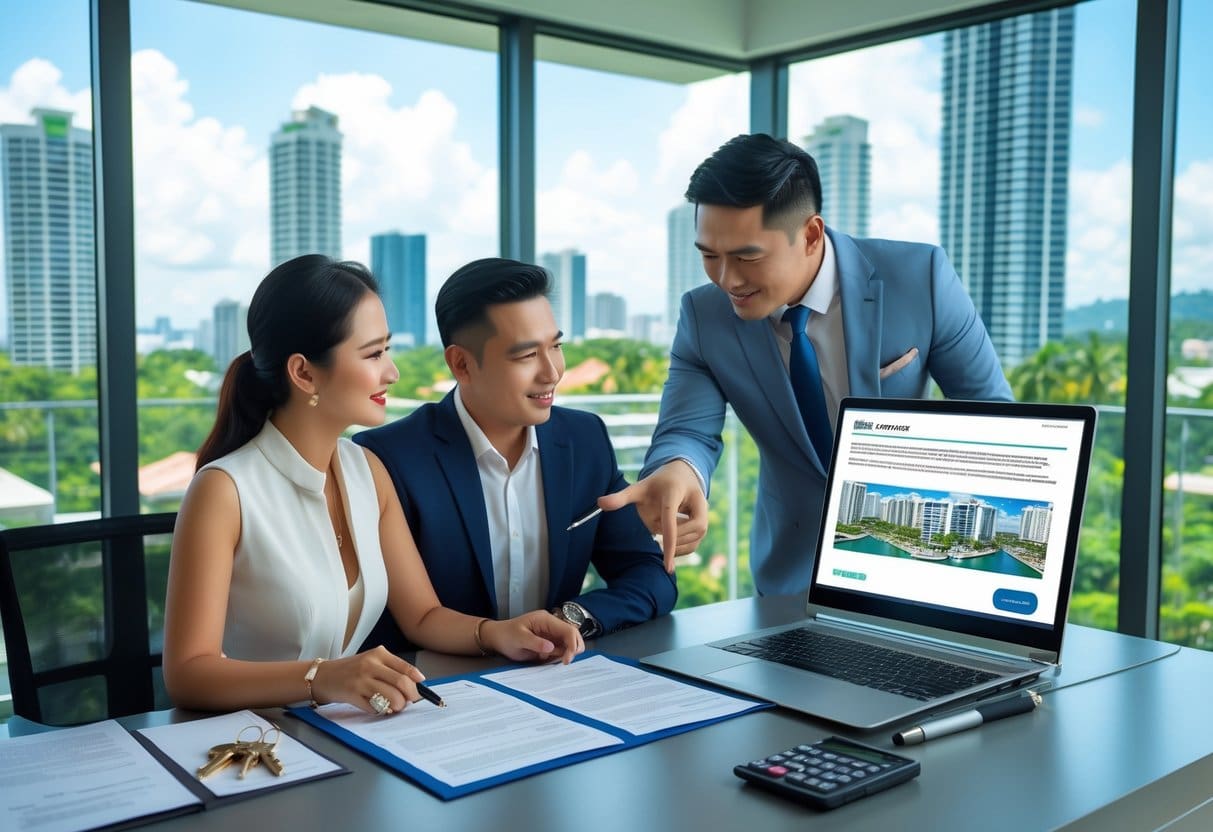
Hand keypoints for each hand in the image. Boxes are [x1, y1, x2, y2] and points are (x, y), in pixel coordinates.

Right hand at [311, 645, 426, 714]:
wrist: (323, 676)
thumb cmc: (352, 670)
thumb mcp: (372, 661)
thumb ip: (391, 669)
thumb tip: (415, 684)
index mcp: (378, 654)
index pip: (405, 668)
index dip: (417, 680)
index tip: (423, 687)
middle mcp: (370, 665)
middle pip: (401, 682)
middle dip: (411, 695)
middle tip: (411, 701)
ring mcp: (361, 680)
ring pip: (391, 696)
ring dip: (398, 705)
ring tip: (396, 706)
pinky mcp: (352, 695)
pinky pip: (375, 707)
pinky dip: (382, 711)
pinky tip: (380, 708)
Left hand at [484, 611, 583, 663]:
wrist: (498, 638)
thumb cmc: (506, 635)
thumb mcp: (518, 639)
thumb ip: (535, 643)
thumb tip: (551, 647)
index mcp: (546, 620)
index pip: (568, 630)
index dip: (572, 644)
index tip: (567, 660)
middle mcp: (552, 625)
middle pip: (573, 635)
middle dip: (573, 649)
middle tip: (564, 662)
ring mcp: (552, 633)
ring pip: (569, 643)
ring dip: (566, 653)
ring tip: (550, 659)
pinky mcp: (550, 642)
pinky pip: (561, 649)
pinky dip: (559, 656)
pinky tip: (547, 659)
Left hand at [596, 460, 707, 570]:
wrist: (680, 475)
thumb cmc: (657, 484)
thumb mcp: (639, 487)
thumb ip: (621, 497)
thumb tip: (599, 503)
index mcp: (675, 491)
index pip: (672, 520)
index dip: (669, 543)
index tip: (666, 567)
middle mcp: (696, 501)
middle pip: (689, 530)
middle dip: (673, 539)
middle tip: (657, 534)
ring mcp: (703, 512)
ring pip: (695, 538)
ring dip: (678, 545)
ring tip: (662, 537)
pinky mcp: (704, 523)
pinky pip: (696, 542)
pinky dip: (682, 548)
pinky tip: (670, 544)